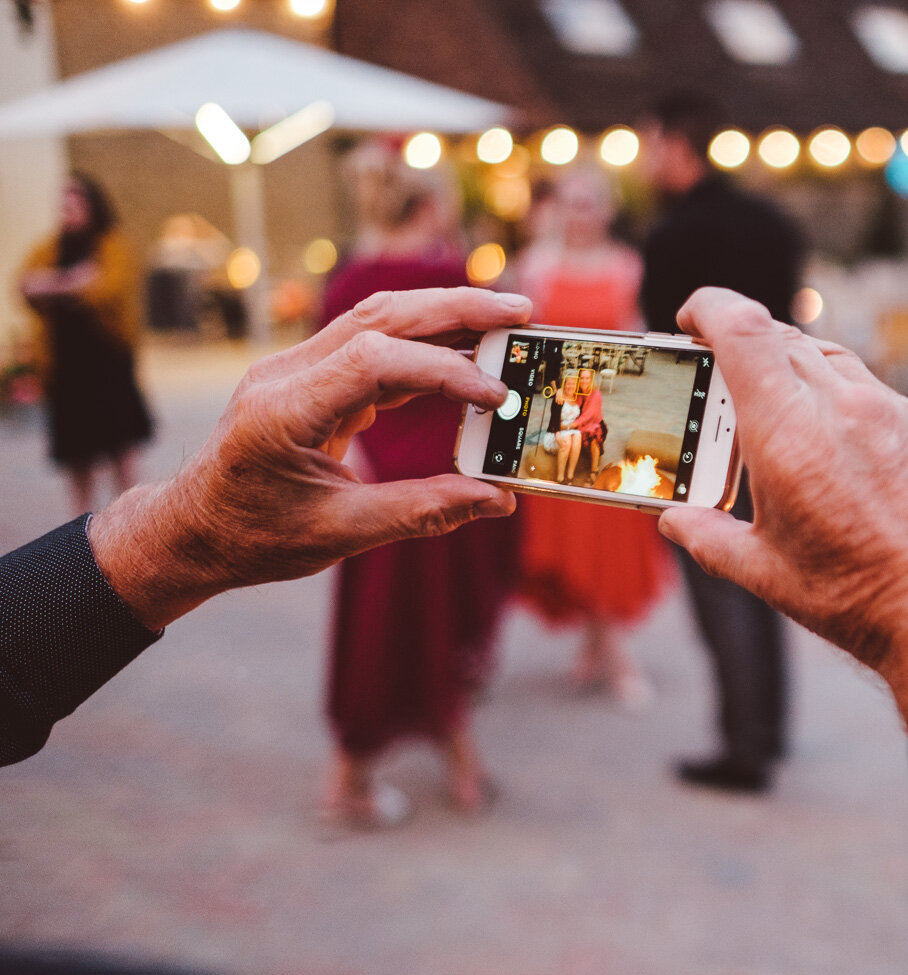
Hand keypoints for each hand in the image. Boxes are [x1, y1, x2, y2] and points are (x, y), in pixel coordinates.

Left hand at [89, 287, 532, 630]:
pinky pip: (370, 344)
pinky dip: (422, 344)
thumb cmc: (254, 537)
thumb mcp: (341, 534)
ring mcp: (294, 369)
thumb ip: (423, 511)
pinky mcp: (308, 377)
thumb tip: (498, 499)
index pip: (376, 362)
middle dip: (456, 309)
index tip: (497, 397)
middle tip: (522, 315)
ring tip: (505, 321)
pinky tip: (464, 354)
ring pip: (377, 319)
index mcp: (284, 410)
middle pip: (381, 316)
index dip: (445, 371)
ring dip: (443, 314)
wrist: (190, 531)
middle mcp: (286, 374)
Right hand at [657, 289, 907, 732]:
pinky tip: (849, 458)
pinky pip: (883, 398)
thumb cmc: (862, 601)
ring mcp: (899, 413)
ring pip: (836, 363)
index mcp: (790, 433)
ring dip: (801, 373)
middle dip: (747, 349)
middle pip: (785, 340)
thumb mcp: (767, 575)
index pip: (743, 328)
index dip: (710, 306)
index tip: (692, 316)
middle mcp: (845, 407)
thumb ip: (710, 538)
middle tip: (728, 383)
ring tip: (786, 419)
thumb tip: (675, 521)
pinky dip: (852, 410)